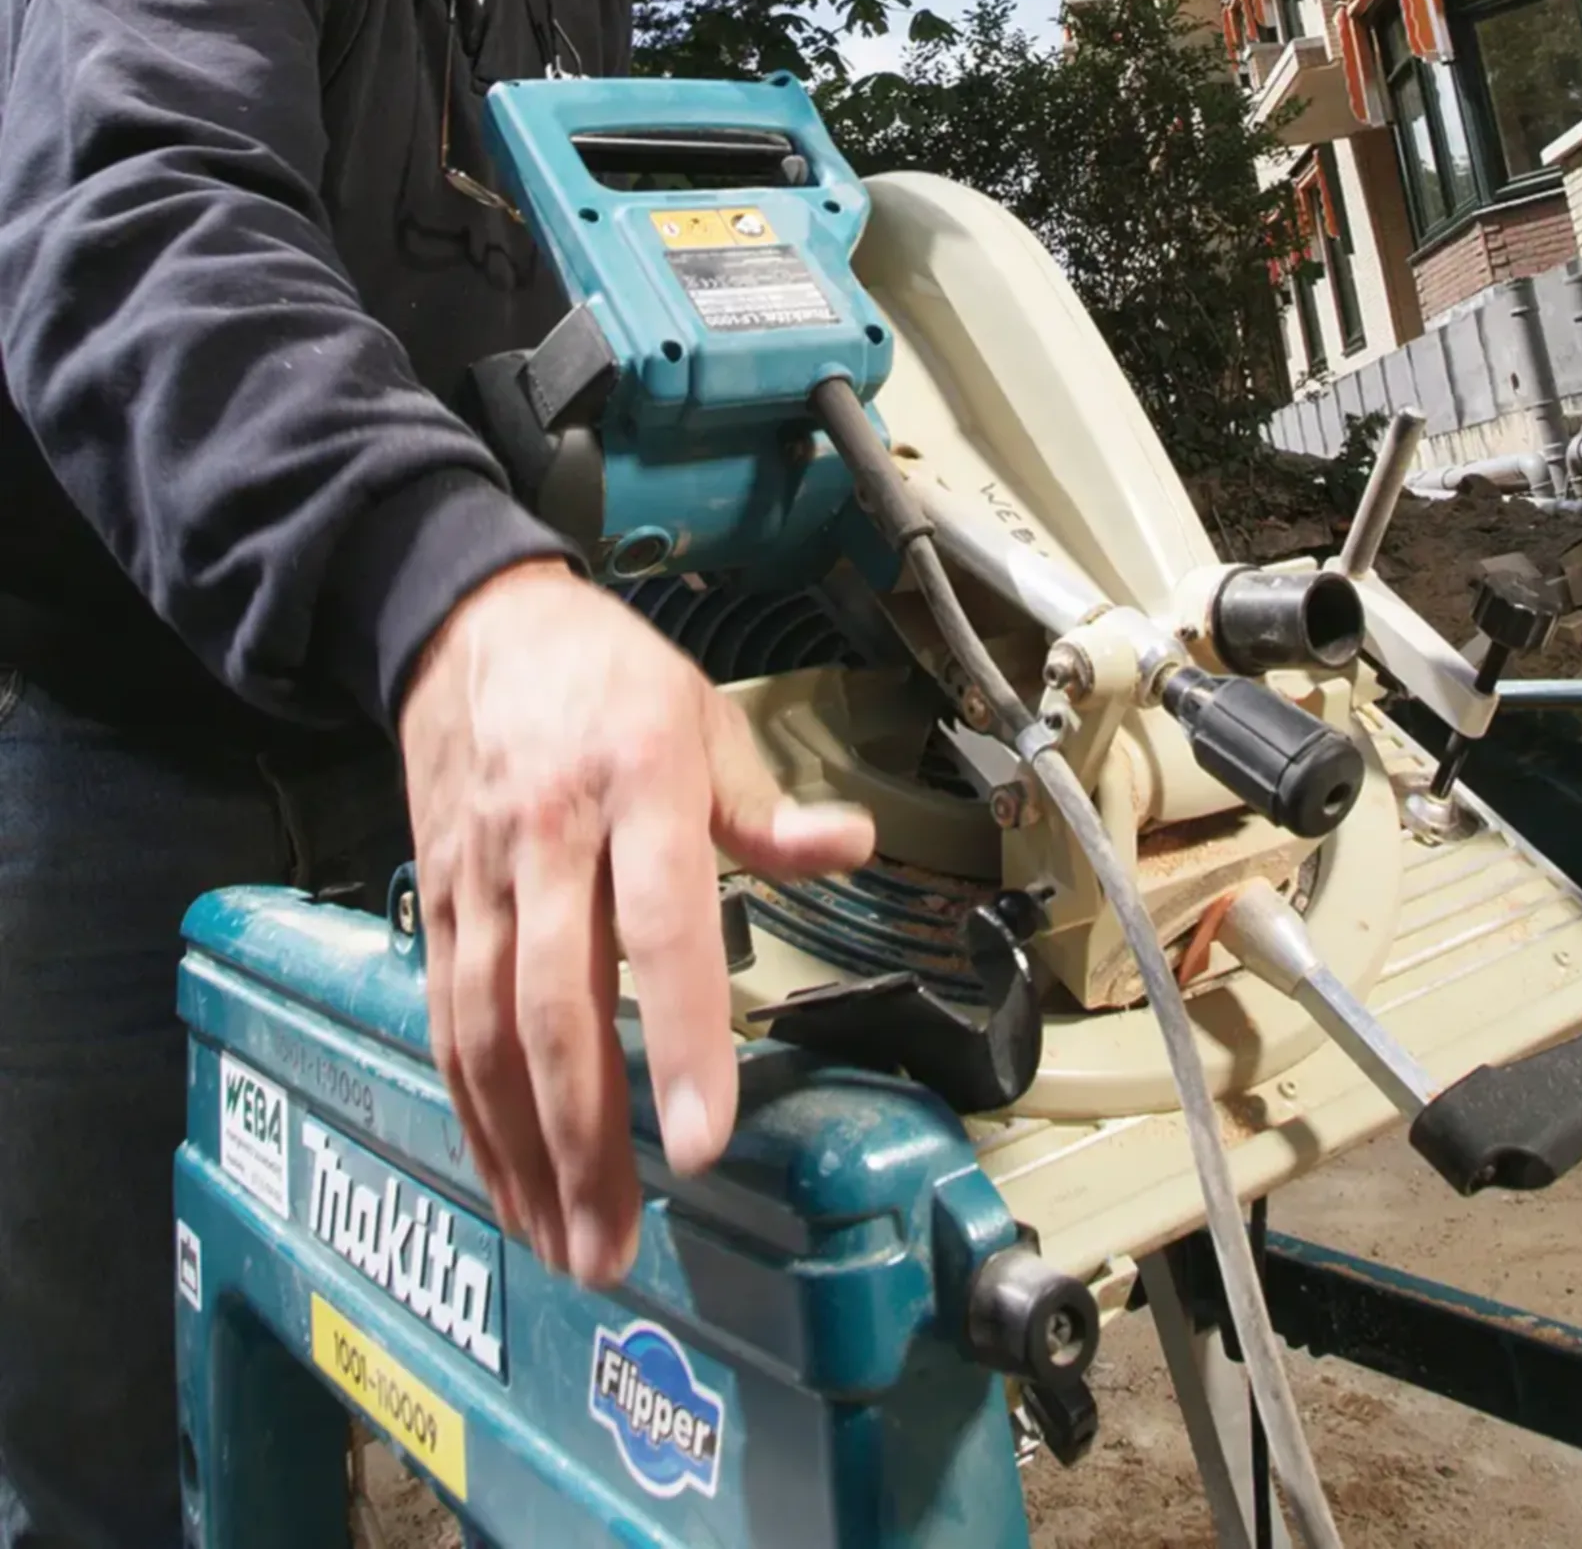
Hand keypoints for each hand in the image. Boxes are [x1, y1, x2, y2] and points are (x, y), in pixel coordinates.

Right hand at [398, 560, 874, 1284]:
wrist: (474, 628)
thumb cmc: (609, 681)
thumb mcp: (706, 718)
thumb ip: (768, 809)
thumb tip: (850, 849)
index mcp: (640, 787)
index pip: (665, 928)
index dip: (682, 1038)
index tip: (701, 1138)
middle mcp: (553, 840)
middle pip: (559, 1008)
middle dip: (585, 1140)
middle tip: (616, 1246)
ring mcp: (484, 876)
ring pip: (491, 1032)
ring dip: (525, 1149)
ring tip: (566, 1242)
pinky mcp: (439, 900)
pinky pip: (447, 1019)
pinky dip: (473, 1108)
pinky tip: (505, 1174)